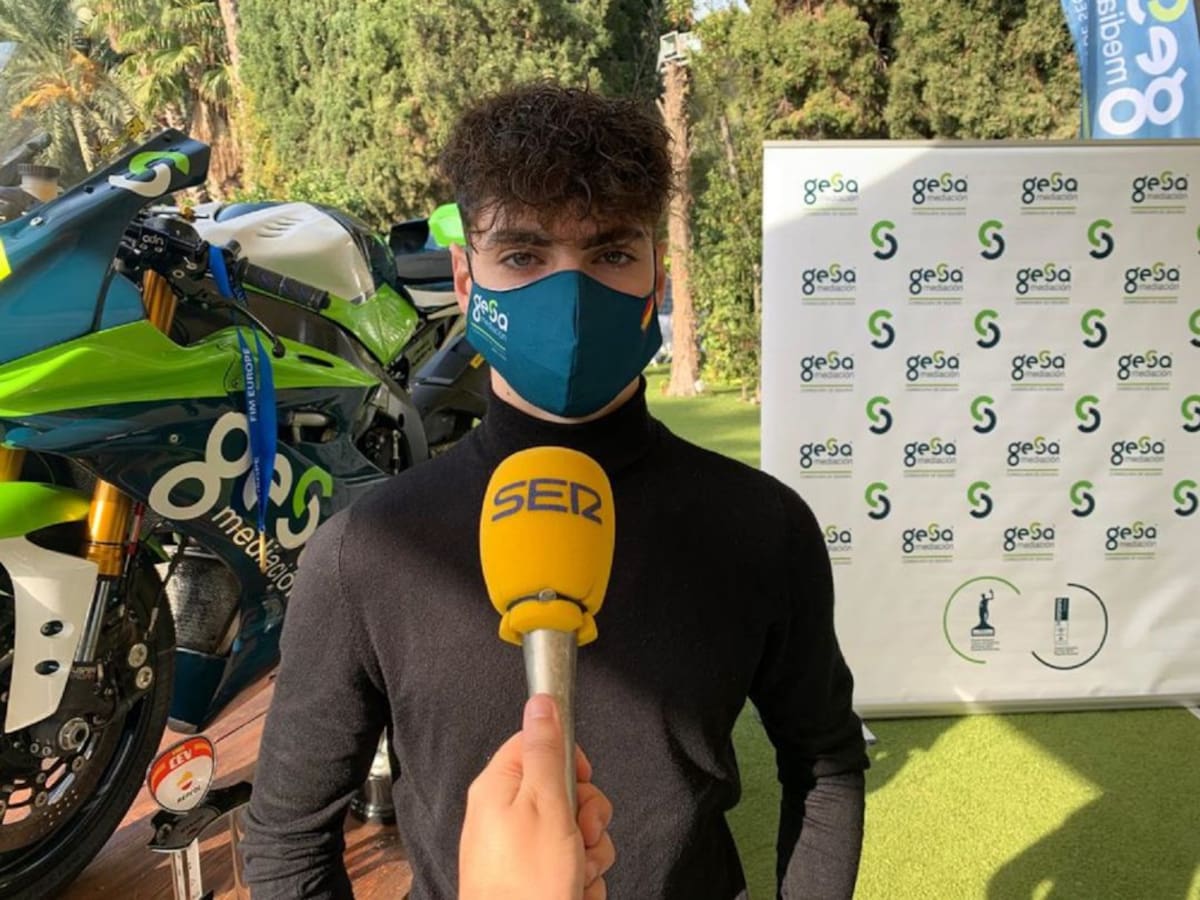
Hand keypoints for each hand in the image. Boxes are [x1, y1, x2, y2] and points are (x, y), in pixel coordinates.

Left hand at [459, 694, 614, 899]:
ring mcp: (522, 850)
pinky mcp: (536, 879)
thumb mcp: (544, 803)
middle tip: (581, 835)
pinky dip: (582, 879)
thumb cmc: (526, 883)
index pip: (539, 745)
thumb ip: (546, 751)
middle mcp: (506, 815)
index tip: (578, 783)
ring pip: (576, 831)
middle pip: (565, 790)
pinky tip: (572, 891)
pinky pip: (573, 864)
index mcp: (500, 787)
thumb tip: (542, 701)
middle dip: (588, 815)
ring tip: (575, 873)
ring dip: (590, 853)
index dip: (569, 763)